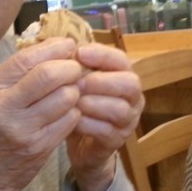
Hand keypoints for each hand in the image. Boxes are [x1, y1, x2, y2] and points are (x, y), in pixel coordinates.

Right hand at [0, 38, 82, 190]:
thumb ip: (14, 76)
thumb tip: (53, 48)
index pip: (27, 58)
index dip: (55, 48)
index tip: (69, 46)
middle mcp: (1, 107)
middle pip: (50, 74)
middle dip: (70, 68)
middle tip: (75, 69)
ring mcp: (21, 129)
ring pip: (65, 96)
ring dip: (74, 92)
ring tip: (70, 93)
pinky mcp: (38, 147)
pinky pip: (69, 120)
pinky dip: (73, 113)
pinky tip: (65, 114)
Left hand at [67, 43, 143, 190]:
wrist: (79, 143)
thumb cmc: (77, 105)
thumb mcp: (74, 83)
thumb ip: (73, 66)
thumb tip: (60, 47)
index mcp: (121, 76)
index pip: (121, 59)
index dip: (102, 55)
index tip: (80, 53)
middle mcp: (131, 97)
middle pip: (130, 83)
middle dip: (102, 81)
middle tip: (78, 83)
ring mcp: (127, 120)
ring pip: (121, 109)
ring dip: (95, 104)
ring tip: (74, 102)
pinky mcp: (117, 141)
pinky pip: (108, 131)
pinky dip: (89, 124)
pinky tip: (72, 121)